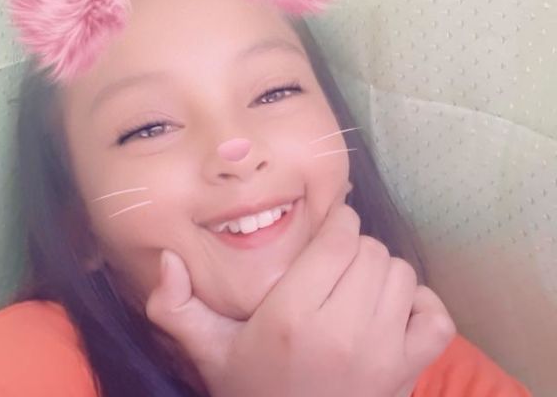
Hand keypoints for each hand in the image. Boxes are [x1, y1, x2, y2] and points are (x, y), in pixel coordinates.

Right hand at [145, 202, 455, 396]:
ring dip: (384, 275)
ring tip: (358, 290)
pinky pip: (436, 318)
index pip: (340, 236)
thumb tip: (167, 257)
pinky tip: (395, 312)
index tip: (325, 235)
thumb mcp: (208, 352)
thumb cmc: (253, 390)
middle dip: (356, 249)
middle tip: (336, 268)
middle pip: (372, 250)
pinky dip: (422, 307)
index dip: (337, 224)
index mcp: (292, 316)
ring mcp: (382, 355)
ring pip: (402, 275)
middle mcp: (342, 331)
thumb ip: (177, 306)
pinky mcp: (408, 374)